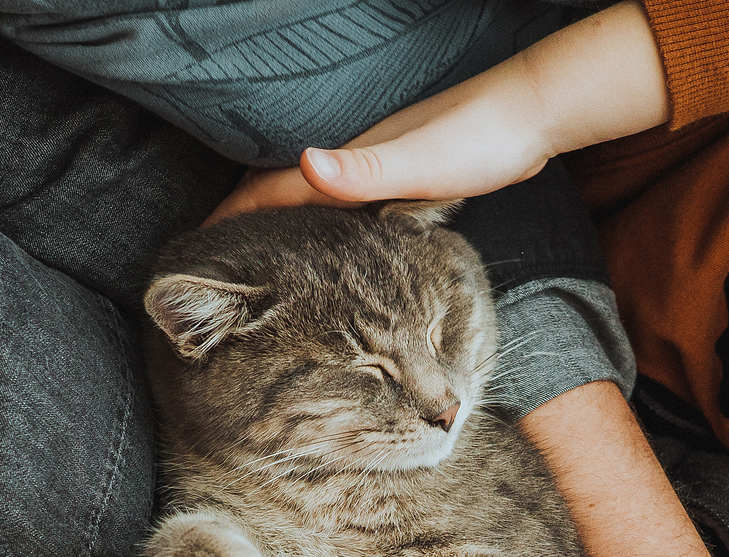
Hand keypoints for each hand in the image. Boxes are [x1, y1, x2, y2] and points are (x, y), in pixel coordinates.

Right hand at [206, 1, 666, 223]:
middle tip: (214, 269)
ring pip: (315, 204)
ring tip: (258, 265)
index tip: (194, 251)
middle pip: (283, 196)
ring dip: (282, 228)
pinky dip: (326, 227)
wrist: (534, 114)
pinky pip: (349, 209)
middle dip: (243, 226)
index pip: (271, 191)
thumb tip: (305, 167)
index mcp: (349, 163)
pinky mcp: (406, 180)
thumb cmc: (482, 140)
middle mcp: (357, 163)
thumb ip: (363, 170)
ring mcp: (380, 170)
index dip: (230, 219)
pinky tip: (336, 249)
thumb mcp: (421, 162)